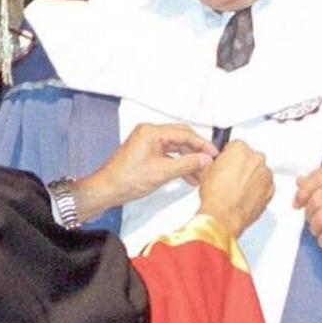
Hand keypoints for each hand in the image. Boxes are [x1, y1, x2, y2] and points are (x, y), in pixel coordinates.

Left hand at [72, 123, 218, 221]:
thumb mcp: (162, 172)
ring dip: (188, 159)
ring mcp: (147, 143)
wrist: (106, 190)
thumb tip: (206, 159)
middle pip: (181, 137)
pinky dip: (178, 164)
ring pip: (175, 147)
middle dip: (196, 151)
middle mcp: (149, 133)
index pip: (184, 133)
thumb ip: (186, 164)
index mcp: (151, 132)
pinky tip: (188, 176)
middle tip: (210, 162)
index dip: (202, 144)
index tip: (215, 154)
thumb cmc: (128, 180)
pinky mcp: (146, 153)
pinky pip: (167, 155)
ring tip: (201, 174)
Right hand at [197, 140, 275, 238]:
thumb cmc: (216, 196)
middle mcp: (256, 158)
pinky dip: (257, 190)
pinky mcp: (271, 190)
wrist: (224, 216)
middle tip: (229, 178)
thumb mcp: (206, 171)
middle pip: (249, 158)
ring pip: (258, 172)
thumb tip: (213, 163)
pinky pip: (264, 186)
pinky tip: (244, 196)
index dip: (228, 157)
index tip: (225, 164)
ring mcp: (266, 174)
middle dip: (241, 166)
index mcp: (240, 148)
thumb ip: (214, 162)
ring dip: (250, 178)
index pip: (235, 146)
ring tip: (236, 189)